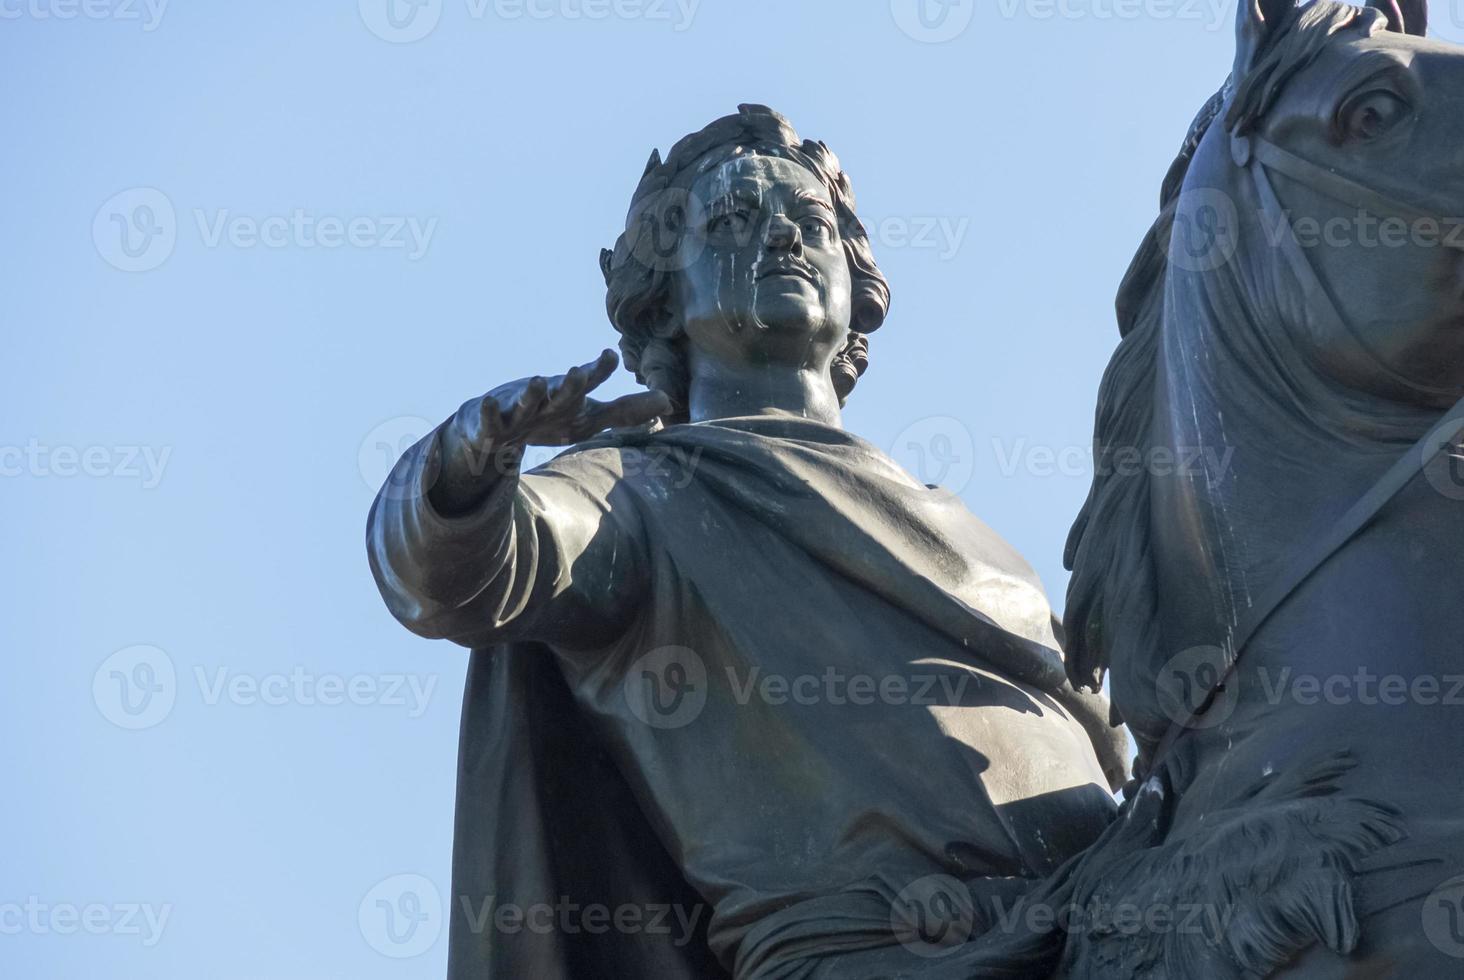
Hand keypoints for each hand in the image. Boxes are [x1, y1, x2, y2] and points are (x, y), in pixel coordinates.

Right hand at [429, 350, 670, 515]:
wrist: (496, 426)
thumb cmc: (550, 416)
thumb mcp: (589, 417)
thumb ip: (626, 410)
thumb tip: (667, 402)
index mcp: (570, 396)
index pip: (589, 381)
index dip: (599, 370)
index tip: (610, 355)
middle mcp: (547, 397)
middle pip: (562, 392)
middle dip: (571, 383)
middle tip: (579, 371)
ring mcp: (518, 409)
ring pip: (527, 401)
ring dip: (533, 392)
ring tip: (538, 379)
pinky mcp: (492, 424)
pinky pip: (491, 419)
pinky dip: (488, 411)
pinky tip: (487, 402)